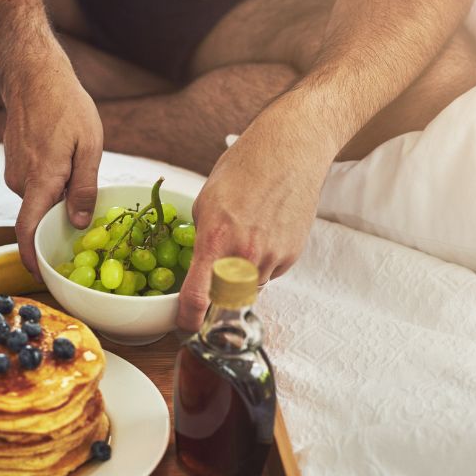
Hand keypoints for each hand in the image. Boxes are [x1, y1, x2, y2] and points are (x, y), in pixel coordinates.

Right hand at [3, 61, 102, 275]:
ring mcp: (13, 173)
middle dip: (59, 219)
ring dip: (57, 196)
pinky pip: (33, 186)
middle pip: (40, 216)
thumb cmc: (66, 106)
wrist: (32, 75)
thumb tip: (79, 224)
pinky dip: (49, 184)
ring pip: (38, 199)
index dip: (31, 258)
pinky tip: (64, 161)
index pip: (28, 230)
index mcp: (41, 180)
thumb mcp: (90, 146)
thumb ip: (84, 187)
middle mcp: (21, 182)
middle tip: (85, 213)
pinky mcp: (13, 165)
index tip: (40, 277)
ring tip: (77, 171)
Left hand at [177, 108, 335, 330]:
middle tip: (214, 276)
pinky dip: (261, 265)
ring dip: (240, 278)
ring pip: (249, 289)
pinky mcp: (292, 255)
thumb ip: (202, 242)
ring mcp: (272, 257)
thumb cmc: (244, 168)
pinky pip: (269, 275)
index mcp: (215, 241)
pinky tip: (262, 235)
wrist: (290, 150)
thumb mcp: (206, 204)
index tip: (184, 325)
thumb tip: (199, 268)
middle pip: (224, 300)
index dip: (187, 319)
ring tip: (243, 240)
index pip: (197, 298)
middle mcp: (244, 255)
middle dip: (216, 297)